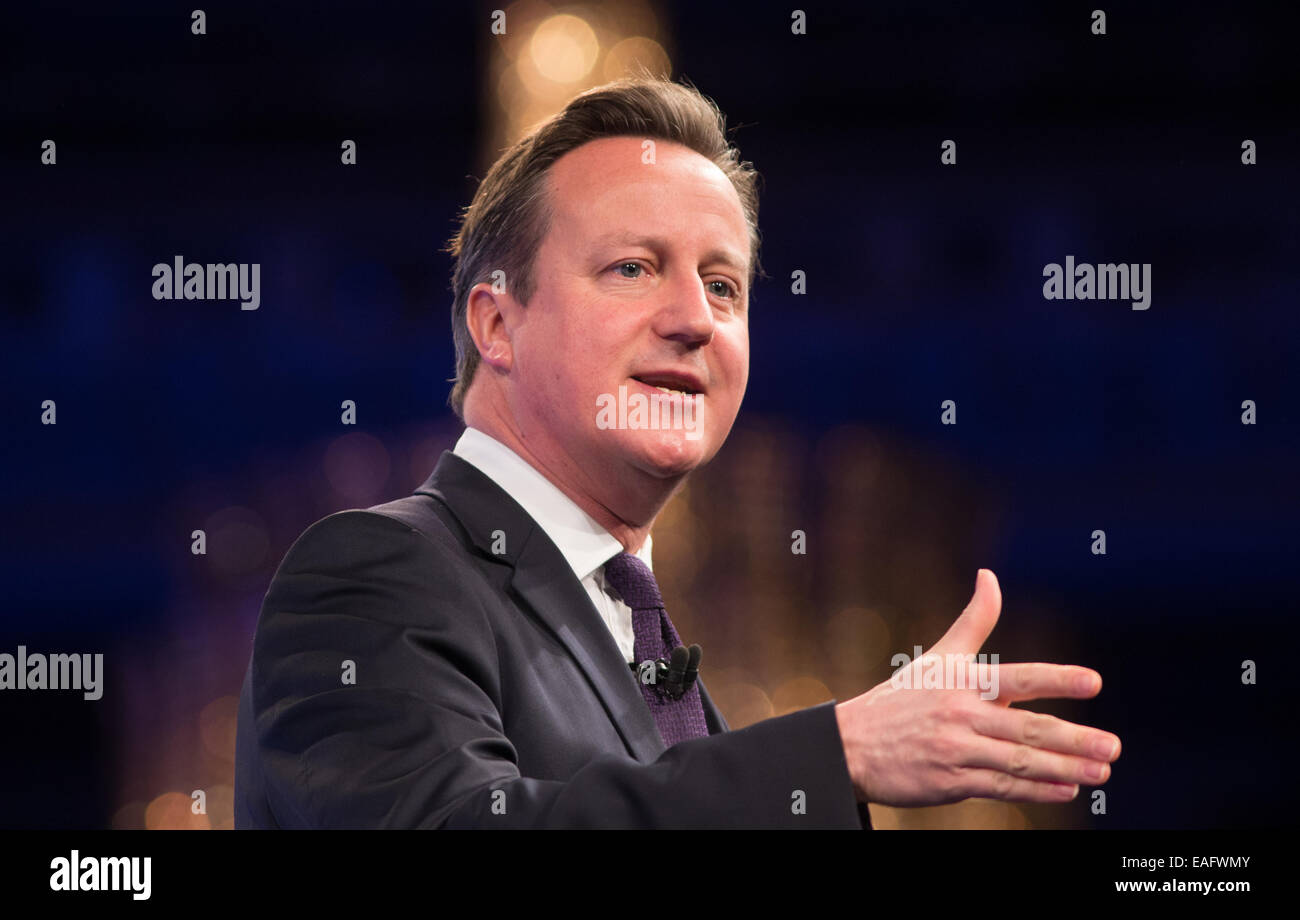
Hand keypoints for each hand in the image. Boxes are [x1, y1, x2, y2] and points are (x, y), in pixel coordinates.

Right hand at [835, 569, 1120, 806]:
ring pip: (1019, 761)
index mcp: (962, 681)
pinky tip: (1065, 788)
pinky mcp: (950, 782)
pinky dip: (1036, 789)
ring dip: (1064, 768)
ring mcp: (956, 750)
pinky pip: (1001, 786)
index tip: (1093, 682)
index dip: (1055, 680)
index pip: (1017, 678)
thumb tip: (989, 574)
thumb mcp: (939, 656)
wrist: (850, 745)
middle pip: (1026, 728)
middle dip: (1074, 738)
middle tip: (1112, 746)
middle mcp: (961, 714)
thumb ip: (974, 620)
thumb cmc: (900, 698)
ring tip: (1101, 771)